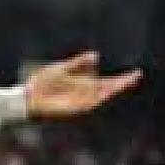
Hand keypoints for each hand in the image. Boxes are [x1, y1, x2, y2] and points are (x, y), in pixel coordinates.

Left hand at [24, 51, 141, 118]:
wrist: (28, 96)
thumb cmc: (43, 83)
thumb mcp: (63, 68)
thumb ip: (79, 63)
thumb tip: (96, 56)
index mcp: (84, 84)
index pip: (107, 82)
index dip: (121, 79)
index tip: (136, 73)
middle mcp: (85, 94)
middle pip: (108, 89)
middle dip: (121, 84)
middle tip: (136, 76)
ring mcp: (81, 102)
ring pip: (101, 96)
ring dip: (113, 90)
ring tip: (125, 82)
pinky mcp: (74, 109)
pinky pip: (89, 103)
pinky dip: (98, 98)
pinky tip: (106, 92)